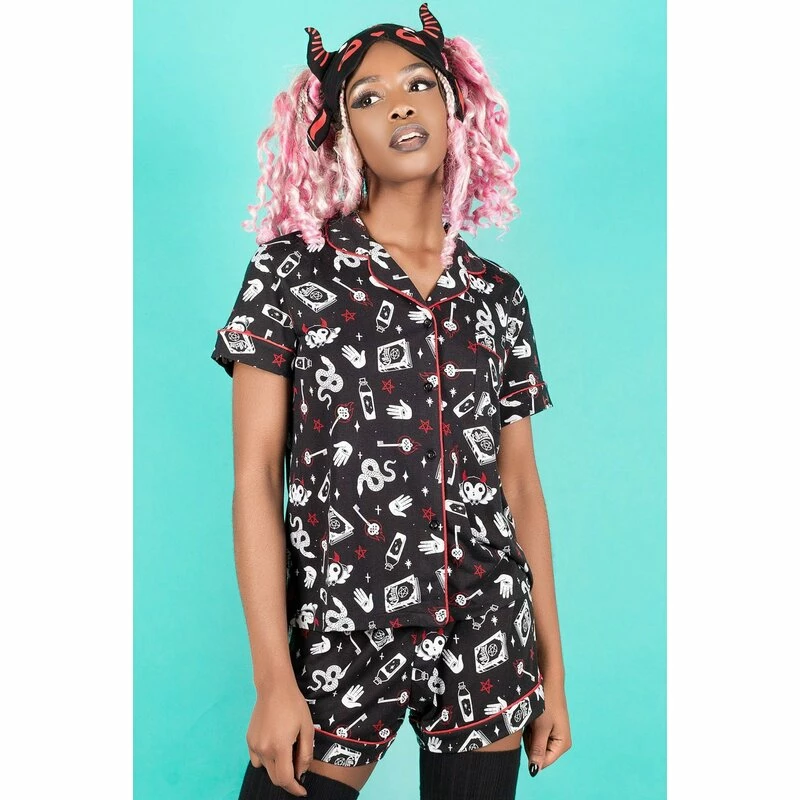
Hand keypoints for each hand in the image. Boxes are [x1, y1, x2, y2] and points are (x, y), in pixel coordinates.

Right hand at [246, 679, 314, 796]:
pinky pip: (257, 760)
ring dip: (277, 769)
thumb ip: (305, 753)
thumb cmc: (294, 705)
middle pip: (275, 777)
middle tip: (298, 769)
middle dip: (288, 779)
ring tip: (286, 754)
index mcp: (280, 747)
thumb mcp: (307, 728)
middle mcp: (264, 749)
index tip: (302, 790)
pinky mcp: (249, 740)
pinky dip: (266, 761)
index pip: (285, 779)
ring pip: (265, 769)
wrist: (274, 687)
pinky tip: (274, 748)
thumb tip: (301, 772)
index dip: (294, 788)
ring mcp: (254, 745)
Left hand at [523, 687, 571, 775]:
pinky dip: (530, 728)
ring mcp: (554, 733)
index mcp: (562, 745)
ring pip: (535, 744)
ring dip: (529, 734)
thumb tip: (534, 771)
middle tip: (532, 725)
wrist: (548, 679)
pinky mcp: (548, 726)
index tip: (530, 735)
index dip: (533, 753)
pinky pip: (534, 735)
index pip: (543, 762)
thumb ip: (538, 750)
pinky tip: (531, 718)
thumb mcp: (541, 728)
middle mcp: (560, 741)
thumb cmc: (546, 703)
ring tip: (532, 719)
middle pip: (538, 753)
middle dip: (531, 742)